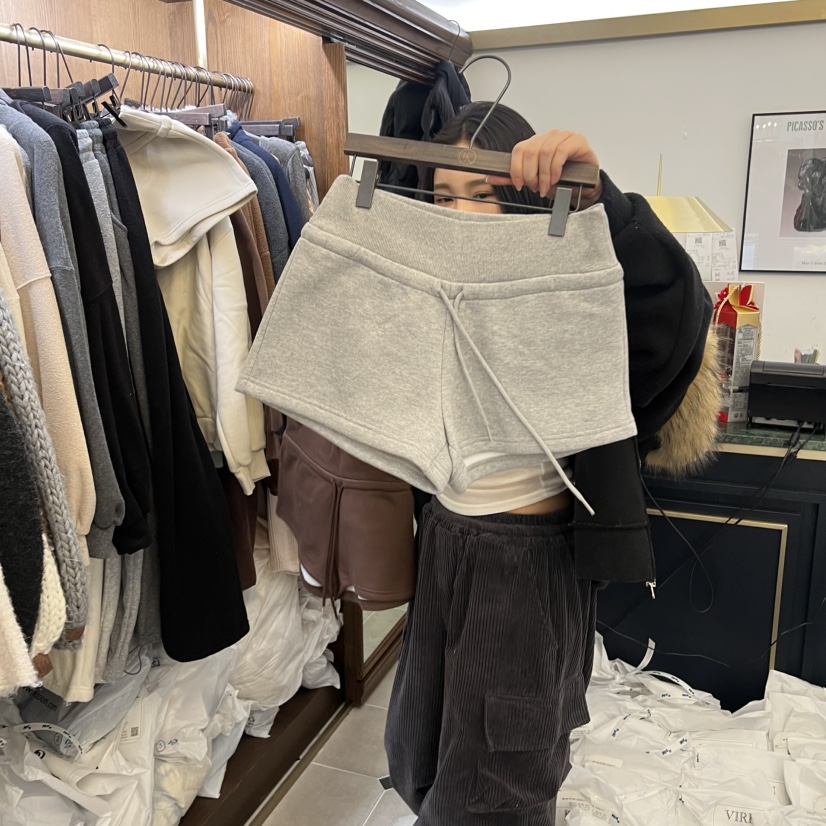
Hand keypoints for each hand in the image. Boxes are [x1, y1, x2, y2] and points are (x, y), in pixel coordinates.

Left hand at [487, 130, 602, 206]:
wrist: (583, 185)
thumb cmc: (560, 180)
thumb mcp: (534, 180)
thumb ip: (514, 177)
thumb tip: (491, 177)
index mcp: (536, 144)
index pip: (519, 149)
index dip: (516, 168)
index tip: (519, 185)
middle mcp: (548, 137)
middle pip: (531, 151)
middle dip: (530, 174)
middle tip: (535, 188)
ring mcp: (563, 136)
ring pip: (545, 152)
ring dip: (543, 174)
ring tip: (546, 187)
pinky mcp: (576, 140)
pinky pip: (561, 151)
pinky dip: (555, 168)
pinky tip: (556, 179)